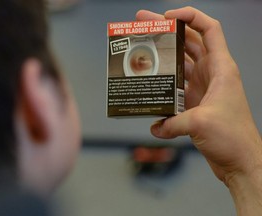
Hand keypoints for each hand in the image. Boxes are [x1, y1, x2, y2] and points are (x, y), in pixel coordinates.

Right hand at [136, 7, 261, 186]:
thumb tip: (156, 125)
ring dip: (162, 58)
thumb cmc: (233, 137)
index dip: (190, 17)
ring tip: (141, 52)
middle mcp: (211, 74)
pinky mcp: (195, 103)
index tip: (167, 17)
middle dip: (166, 32)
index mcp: (220, 68)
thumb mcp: (201, 123)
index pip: (209, 30)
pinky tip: (150, 92)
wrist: (241, 160)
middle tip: (144, 25)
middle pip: (187, 43)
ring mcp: (201, 88)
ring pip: (179, 65)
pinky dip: (163, 89)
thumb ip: (172, 122)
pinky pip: (175, 89)